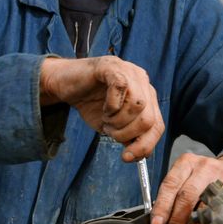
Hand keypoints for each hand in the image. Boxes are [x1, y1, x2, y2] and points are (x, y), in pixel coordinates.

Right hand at [38, 56, 163, 160]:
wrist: (65, 84)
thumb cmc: (90, 103)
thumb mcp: (112, 127)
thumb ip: (129, 137)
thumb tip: (140, 154)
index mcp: (147, 96)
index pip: (158, 125)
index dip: (145, 145)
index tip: (127, 157)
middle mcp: (143, 82)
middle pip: (149, 119)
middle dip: (127, 134)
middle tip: (110, 131)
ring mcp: (129, 71)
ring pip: (138, 105)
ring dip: (118, 120)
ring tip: (106, 118)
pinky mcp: (112, 66)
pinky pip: (121, 87)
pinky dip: (112, 105)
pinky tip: (104, 107)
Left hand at [150, 153, 222, 223]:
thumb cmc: (204, 177)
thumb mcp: (186, 176)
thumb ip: (172, 195)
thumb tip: (159, 223)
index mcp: (187, 162)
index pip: (171, 184)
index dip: (162, 206)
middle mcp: (204, 168)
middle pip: (187, 197)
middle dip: (176, 223)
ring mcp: (222, 179)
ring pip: (204, 209)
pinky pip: (219, 215)